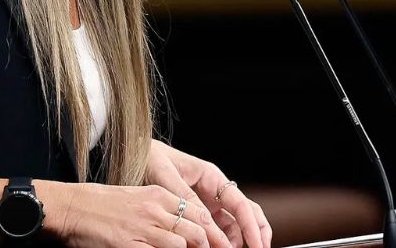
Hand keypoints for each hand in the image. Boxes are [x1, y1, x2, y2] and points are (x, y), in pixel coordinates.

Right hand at [40, 180, 222, 247]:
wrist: (74, 207)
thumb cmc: (104, 204)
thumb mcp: (138, 199)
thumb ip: (162, 210)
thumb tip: (183, 228)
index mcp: (159, 195)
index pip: (198, 214)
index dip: (216, 232)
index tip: (226, 245)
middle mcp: (155, 210)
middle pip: (197, 230)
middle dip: (213, 246)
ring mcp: (144, 228)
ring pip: (183, 244)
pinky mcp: (131, 244)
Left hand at [145, 140, 271, 247]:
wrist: (138, 156)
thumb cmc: (152, 159)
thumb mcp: (166, 176)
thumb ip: (185, 198)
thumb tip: (204, 222)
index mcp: (211, 177)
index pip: (240, 203)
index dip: (251, 225)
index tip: (257, 244)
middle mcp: (214, 190)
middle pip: (244, 213)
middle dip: (255, 232)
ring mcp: (208, 202)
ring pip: (231, 224)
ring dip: (235, 240)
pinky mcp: (198, 213)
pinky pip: (214, 229)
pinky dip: (218, 241)